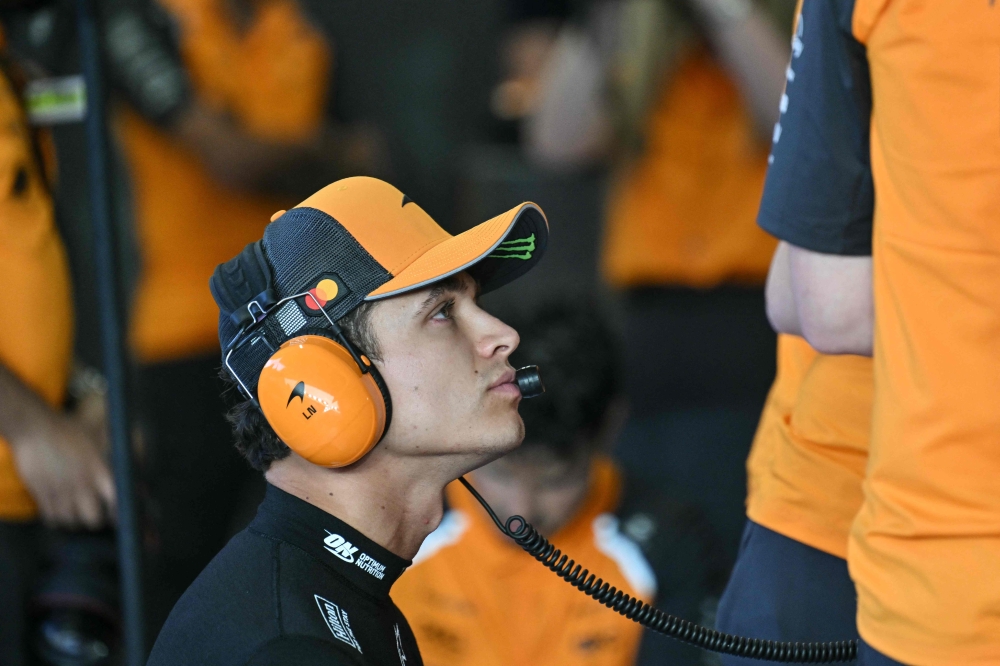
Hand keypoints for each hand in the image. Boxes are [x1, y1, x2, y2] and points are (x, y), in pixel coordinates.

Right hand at [9, 408, 116, 529]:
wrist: (35, 427)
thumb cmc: (69, 430)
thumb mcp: (98, 438)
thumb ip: (115, 455)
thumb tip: (136, 465)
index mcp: (99, 470)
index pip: (117, 501)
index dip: (120, 513)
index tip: (120, 516)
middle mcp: (81, 483)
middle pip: (94, 519)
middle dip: (97, 520)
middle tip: (96, 515)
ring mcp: (60, 490)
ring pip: (71, 521)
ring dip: (76, 520)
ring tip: (77, 513)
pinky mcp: (41, 493)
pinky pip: (52, 518)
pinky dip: (58, 518)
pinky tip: (61, 510)